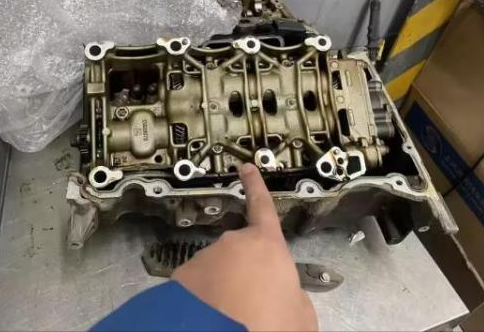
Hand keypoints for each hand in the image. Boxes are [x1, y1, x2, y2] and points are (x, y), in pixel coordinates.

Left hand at [172, 164, 317, 330]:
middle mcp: (232, 244)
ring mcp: (204, 259)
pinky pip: (197, 286)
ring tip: (235, 316)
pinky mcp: (181, 279)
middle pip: (241, 252)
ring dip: (225, 288)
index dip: (256, 186)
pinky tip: (211, 318)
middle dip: (246, 271)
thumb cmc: (270, 323)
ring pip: (218, 271)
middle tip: (255, 301)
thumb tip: (284, 296)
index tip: (246, 168)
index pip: (262, 206)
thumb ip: (294, 294)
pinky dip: (204, 300)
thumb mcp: (302, 313)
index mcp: (266, 244)